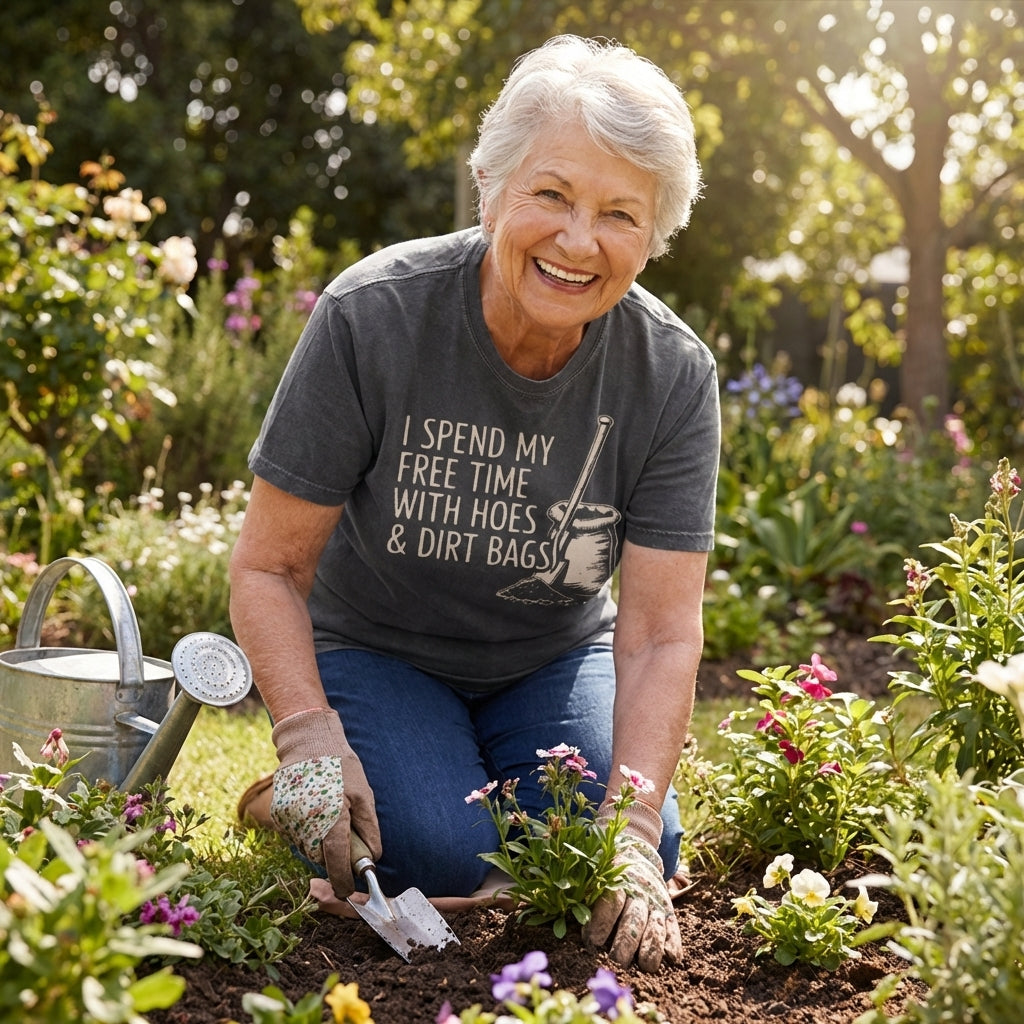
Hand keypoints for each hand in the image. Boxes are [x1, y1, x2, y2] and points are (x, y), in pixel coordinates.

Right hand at [269, 707, 380, 897]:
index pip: (337, 861)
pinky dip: (306, 831)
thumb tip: (372, 857)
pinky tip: (314, 809)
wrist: (308, 742)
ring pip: (306, 847)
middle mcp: (306, 822)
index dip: (343, 880)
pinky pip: (295, 834)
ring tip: (328, 813)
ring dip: (319, 842)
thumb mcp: (364, 795)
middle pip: (320, 857)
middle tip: (344, 836)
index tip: (348, 891)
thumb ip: (368, 829)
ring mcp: (288, 819)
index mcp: (332, 817)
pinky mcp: (278, 815)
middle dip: (332, 856)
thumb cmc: (341, 766)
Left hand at [583, 799, 682, 971]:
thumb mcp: (585, 868)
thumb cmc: (601, 867)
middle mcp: (637, 887)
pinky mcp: (667, 908)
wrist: (635, 848)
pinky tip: (672, 959)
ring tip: (645, 967)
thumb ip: (567, 885)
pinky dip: (674, 942)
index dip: (601, 922)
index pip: (609, 900)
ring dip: (651, 946)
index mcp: (614, 876)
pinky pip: (673, 926)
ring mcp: (655, 899)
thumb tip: (524, 902)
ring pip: (655, 924)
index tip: (591, 943)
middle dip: (626, 941)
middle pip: (633, 916)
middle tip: (616, 961)